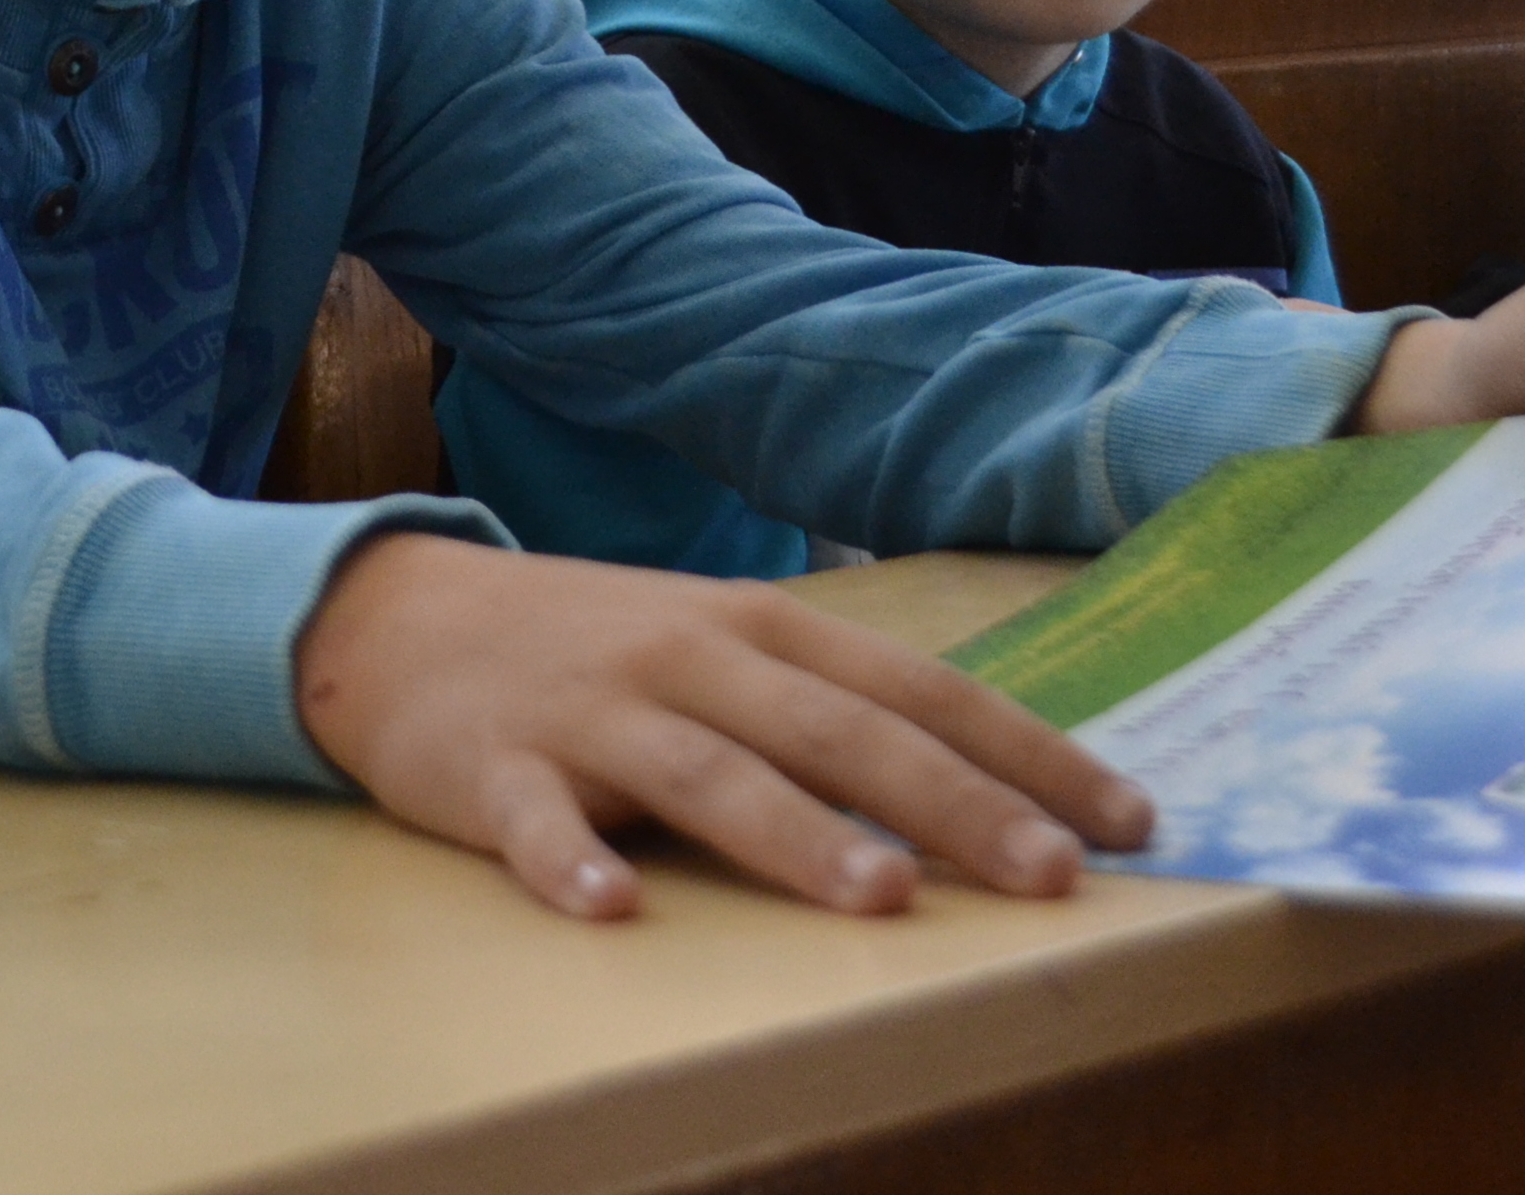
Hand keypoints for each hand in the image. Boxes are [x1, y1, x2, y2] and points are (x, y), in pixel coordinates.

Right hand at [293, 531, 1146, 919]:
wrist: (394, 615)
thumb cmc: (589, 648)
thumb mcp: (713, 649)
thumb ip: (824, 705)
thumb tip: (982, 785)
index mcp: (757, 629)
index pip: (915, 689)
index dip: (1023, 753)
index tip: (1129, 820)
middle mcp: (687, 659)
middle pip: (835, 732)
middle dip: (951, 804)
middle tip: (1052, 874)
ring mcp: (588, 712)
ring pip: (706, 773)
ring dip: (796, 834)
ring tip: (880, 897)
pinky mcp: (491, 767)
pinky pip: (536, 823)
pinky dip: (572, 862)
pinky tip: (612, 909)